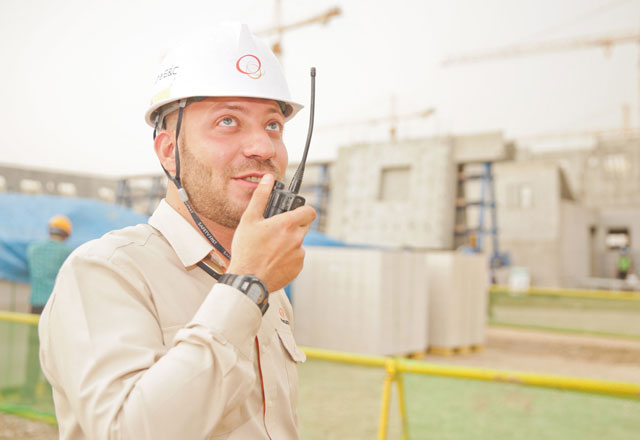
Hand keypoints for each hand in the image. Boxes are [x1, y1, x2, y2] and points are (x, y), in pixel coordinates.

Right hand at [227, 174, 315, 291]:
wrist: (247, 279)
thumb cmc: (246, 250)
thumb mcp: (249, 219)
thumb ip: (261, 197)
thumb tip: (267, 180)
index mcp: (288, 224)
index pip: (309, 211)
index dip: (303, 210)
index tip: (295, 213)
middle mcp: (297, 239)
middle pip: (304, 226)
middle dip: (293, 226)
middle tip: (277, 231)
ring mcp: (299, 254)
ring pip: (299, 243)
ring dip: (290, 243)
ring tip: (271, 247)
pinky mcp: (298, 268)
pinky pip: (296, 258)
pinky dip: (288, 257)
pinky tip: (273, 259)